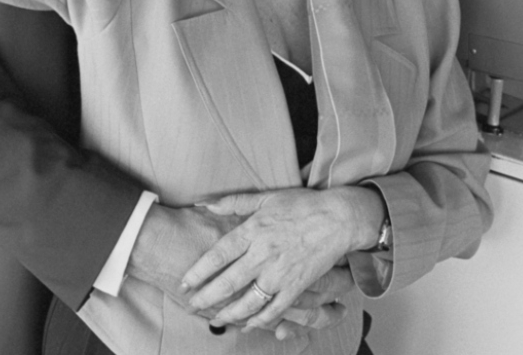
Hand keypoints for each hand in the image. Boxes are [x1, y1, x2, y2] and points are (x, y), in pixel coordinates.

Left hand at [127, 203, 351, 343]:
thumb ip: (234, 203)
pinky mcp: (296, 286)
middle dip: (207, 297)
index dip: (199, 271)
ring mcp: (280, 273)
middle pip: (228, 282)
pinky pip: (274, 310)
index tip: (185, 282)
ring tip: (216, 319)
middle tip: (192, 306)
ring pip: (249, 301)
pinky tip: (248, 325)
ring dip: (230, 313)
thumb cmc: (301, 205)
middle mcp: (263, 254)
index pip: (219, 255)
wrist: (337, 218)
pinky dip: (260, 321)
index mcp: (254, 230)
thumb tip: (206, 205)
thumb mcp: (266, 198)